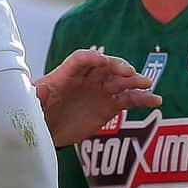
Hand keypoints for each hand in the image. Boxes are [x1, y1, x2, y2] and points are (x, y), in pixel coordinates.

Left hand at [36, 49, 161, 146]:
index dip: (91, 58)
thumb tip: (33, 90)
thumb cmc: (36, 112)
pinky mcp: (110, 105)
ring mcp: (100, 90)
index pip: (81, 58)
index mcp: (66, 74)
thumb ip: (35, 95)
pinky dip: (142, 99)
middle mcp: (86, 78)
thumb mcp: (32, 103)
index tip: (101, 61)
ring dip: (134, 80)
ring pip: (120, 81)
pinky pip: (129, 99)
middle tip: (128, 73)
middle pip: (105, 66)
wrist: (46, 130)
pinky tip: (156, 101)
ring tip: (147, 84)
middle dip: (117, 66)